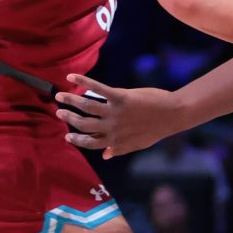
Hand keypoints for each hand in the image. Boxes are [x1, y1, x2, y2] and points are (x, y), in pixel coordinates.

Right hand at [57, 74, 185, 158]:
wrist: (173, 114)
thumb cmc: (156, 128)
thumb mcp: (138, 144)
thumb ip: (120, 149)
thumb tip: (105, 156)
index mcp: (115, 140)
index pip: (90, 143)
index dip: (77, 140)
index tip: (67, 136)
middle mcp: (111, 127)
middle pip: (83, 124)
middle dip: (69, 118)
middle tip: (59, 112)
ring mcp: (115, 112)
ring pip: (85, 106)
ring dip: (70, 100)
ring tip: (60, 95)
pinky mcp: (120, 97)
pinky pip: (97, 88)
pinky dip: (83, 81)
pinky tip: (71, 76)